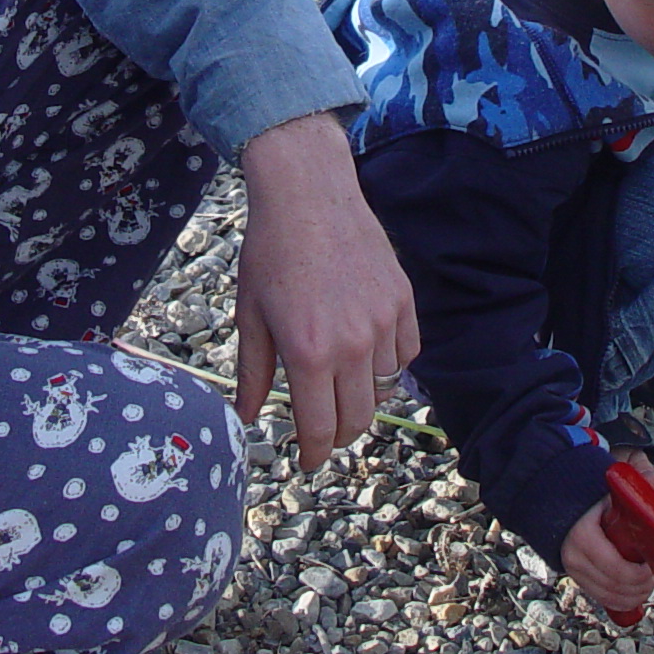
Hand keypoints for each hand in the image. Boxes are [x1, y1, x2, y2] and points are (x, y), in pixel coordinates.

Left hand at [235, 112, 420, 469]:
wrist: (307, 193)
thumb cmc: (270, 251)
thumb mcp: (250, 314)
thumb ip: (253, 372)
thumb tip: (248, 416)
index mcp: (309, 353)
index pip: (319, 428)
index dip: (312, 453)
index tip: (306, 460)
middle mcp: (352, 344)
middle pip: (357, 418)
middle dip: (338, 435)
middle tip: (322, 431)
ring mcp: (383, 321)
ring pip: (383, 387)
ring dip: (362, 394)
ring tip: (339, 381)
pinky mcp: (403, 300)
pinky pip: (406, 352)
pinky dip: (390, 363)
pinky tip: (367, 352)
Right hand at [561, 452, 653, 617]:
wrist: (553, 497)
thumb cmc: (587, 492)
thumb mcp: (610, 484)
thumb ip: (634, 480)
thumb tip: (653, 480)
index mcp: (583, 535)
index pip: (617, 569)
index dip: (640, 574)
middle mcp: (574, 557)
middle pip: (615, 588)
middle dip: (640, 586)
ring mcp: (573, 569)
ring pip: (608, 597)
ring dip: (632, 596)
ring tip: (646, 582)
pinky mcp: (575, 576)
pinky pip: (600, 597)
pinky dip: (619, 600)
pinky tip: (633, 591)